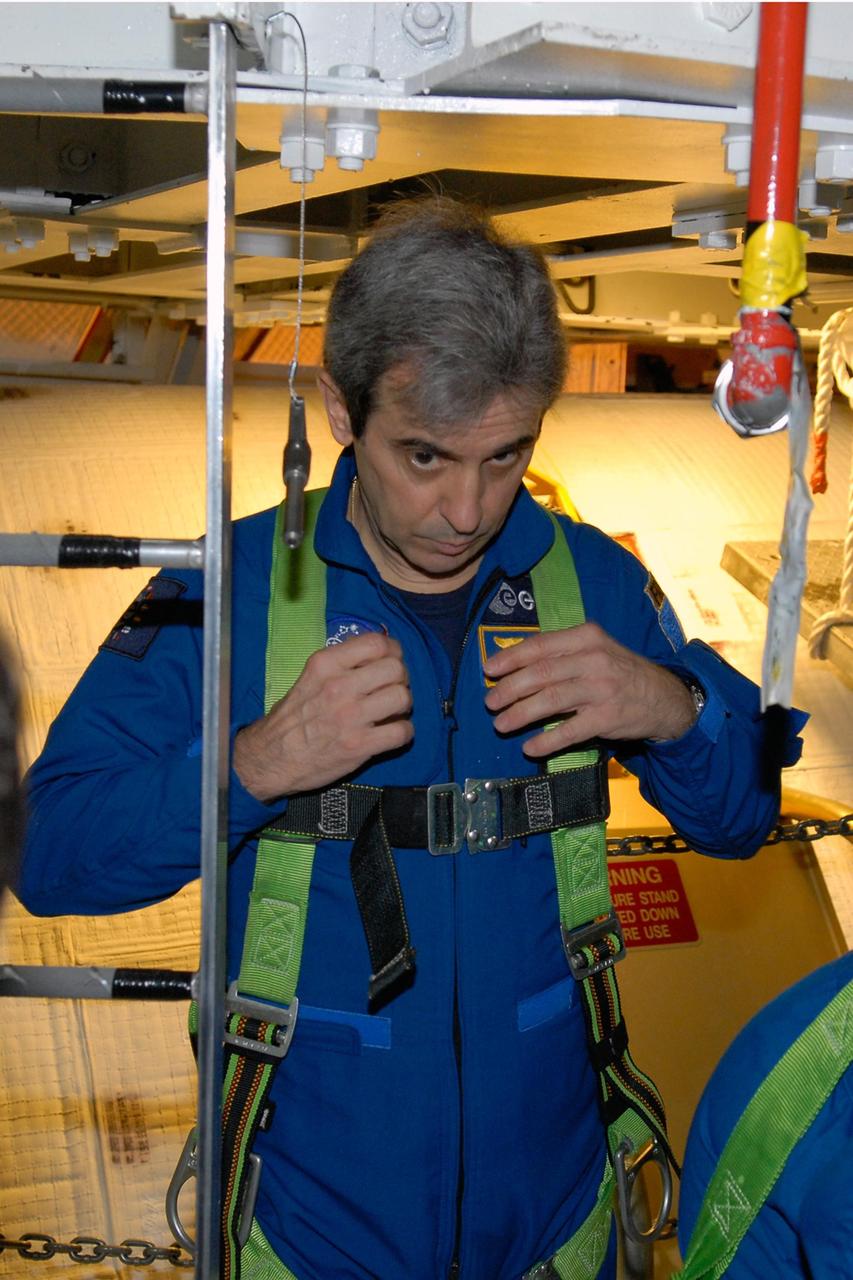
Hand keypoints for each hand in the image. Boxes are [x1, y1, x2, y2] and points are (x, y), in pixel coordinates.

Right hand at [233, 632, 412, 800]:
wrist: (272, 758)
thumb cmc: (293, 717)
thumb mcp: (310, 677)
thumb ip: (342, 664)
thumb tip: (381, 654)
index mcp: (326, 664)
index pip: (377, 643)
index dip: (393, 651)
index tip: (391, 661)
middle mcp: (339, 686)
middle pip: (396, 669)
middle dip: (401, 678)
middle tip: (392, 688)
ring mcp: (350, 716)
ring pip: (403, 697)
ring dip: (403, 705)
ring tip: (392, 711)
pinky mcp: (359, 745)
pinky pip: (402, 732)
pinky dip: (403, 732)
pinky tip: (391, 732)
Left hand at [482, 622, 696, 756]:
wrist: (665, 698)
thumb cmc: (620, 672)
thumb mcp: (596, 650)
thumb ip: (562, 654)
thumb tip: (515, 667)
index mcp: (587, 637)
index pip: (540, 646)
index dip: (510, 658)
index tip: (489, 670)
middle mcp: (594, 659)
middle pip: (541, 673)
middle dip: (509, 689)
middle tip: (490, 702)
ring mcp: (601, 689)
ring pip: (550, 700)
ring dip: (520, 714)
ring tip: (501, 724)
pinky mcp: (607, 717)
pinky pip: (569, 731)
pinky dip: (546, 741)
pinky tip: (530, 747)